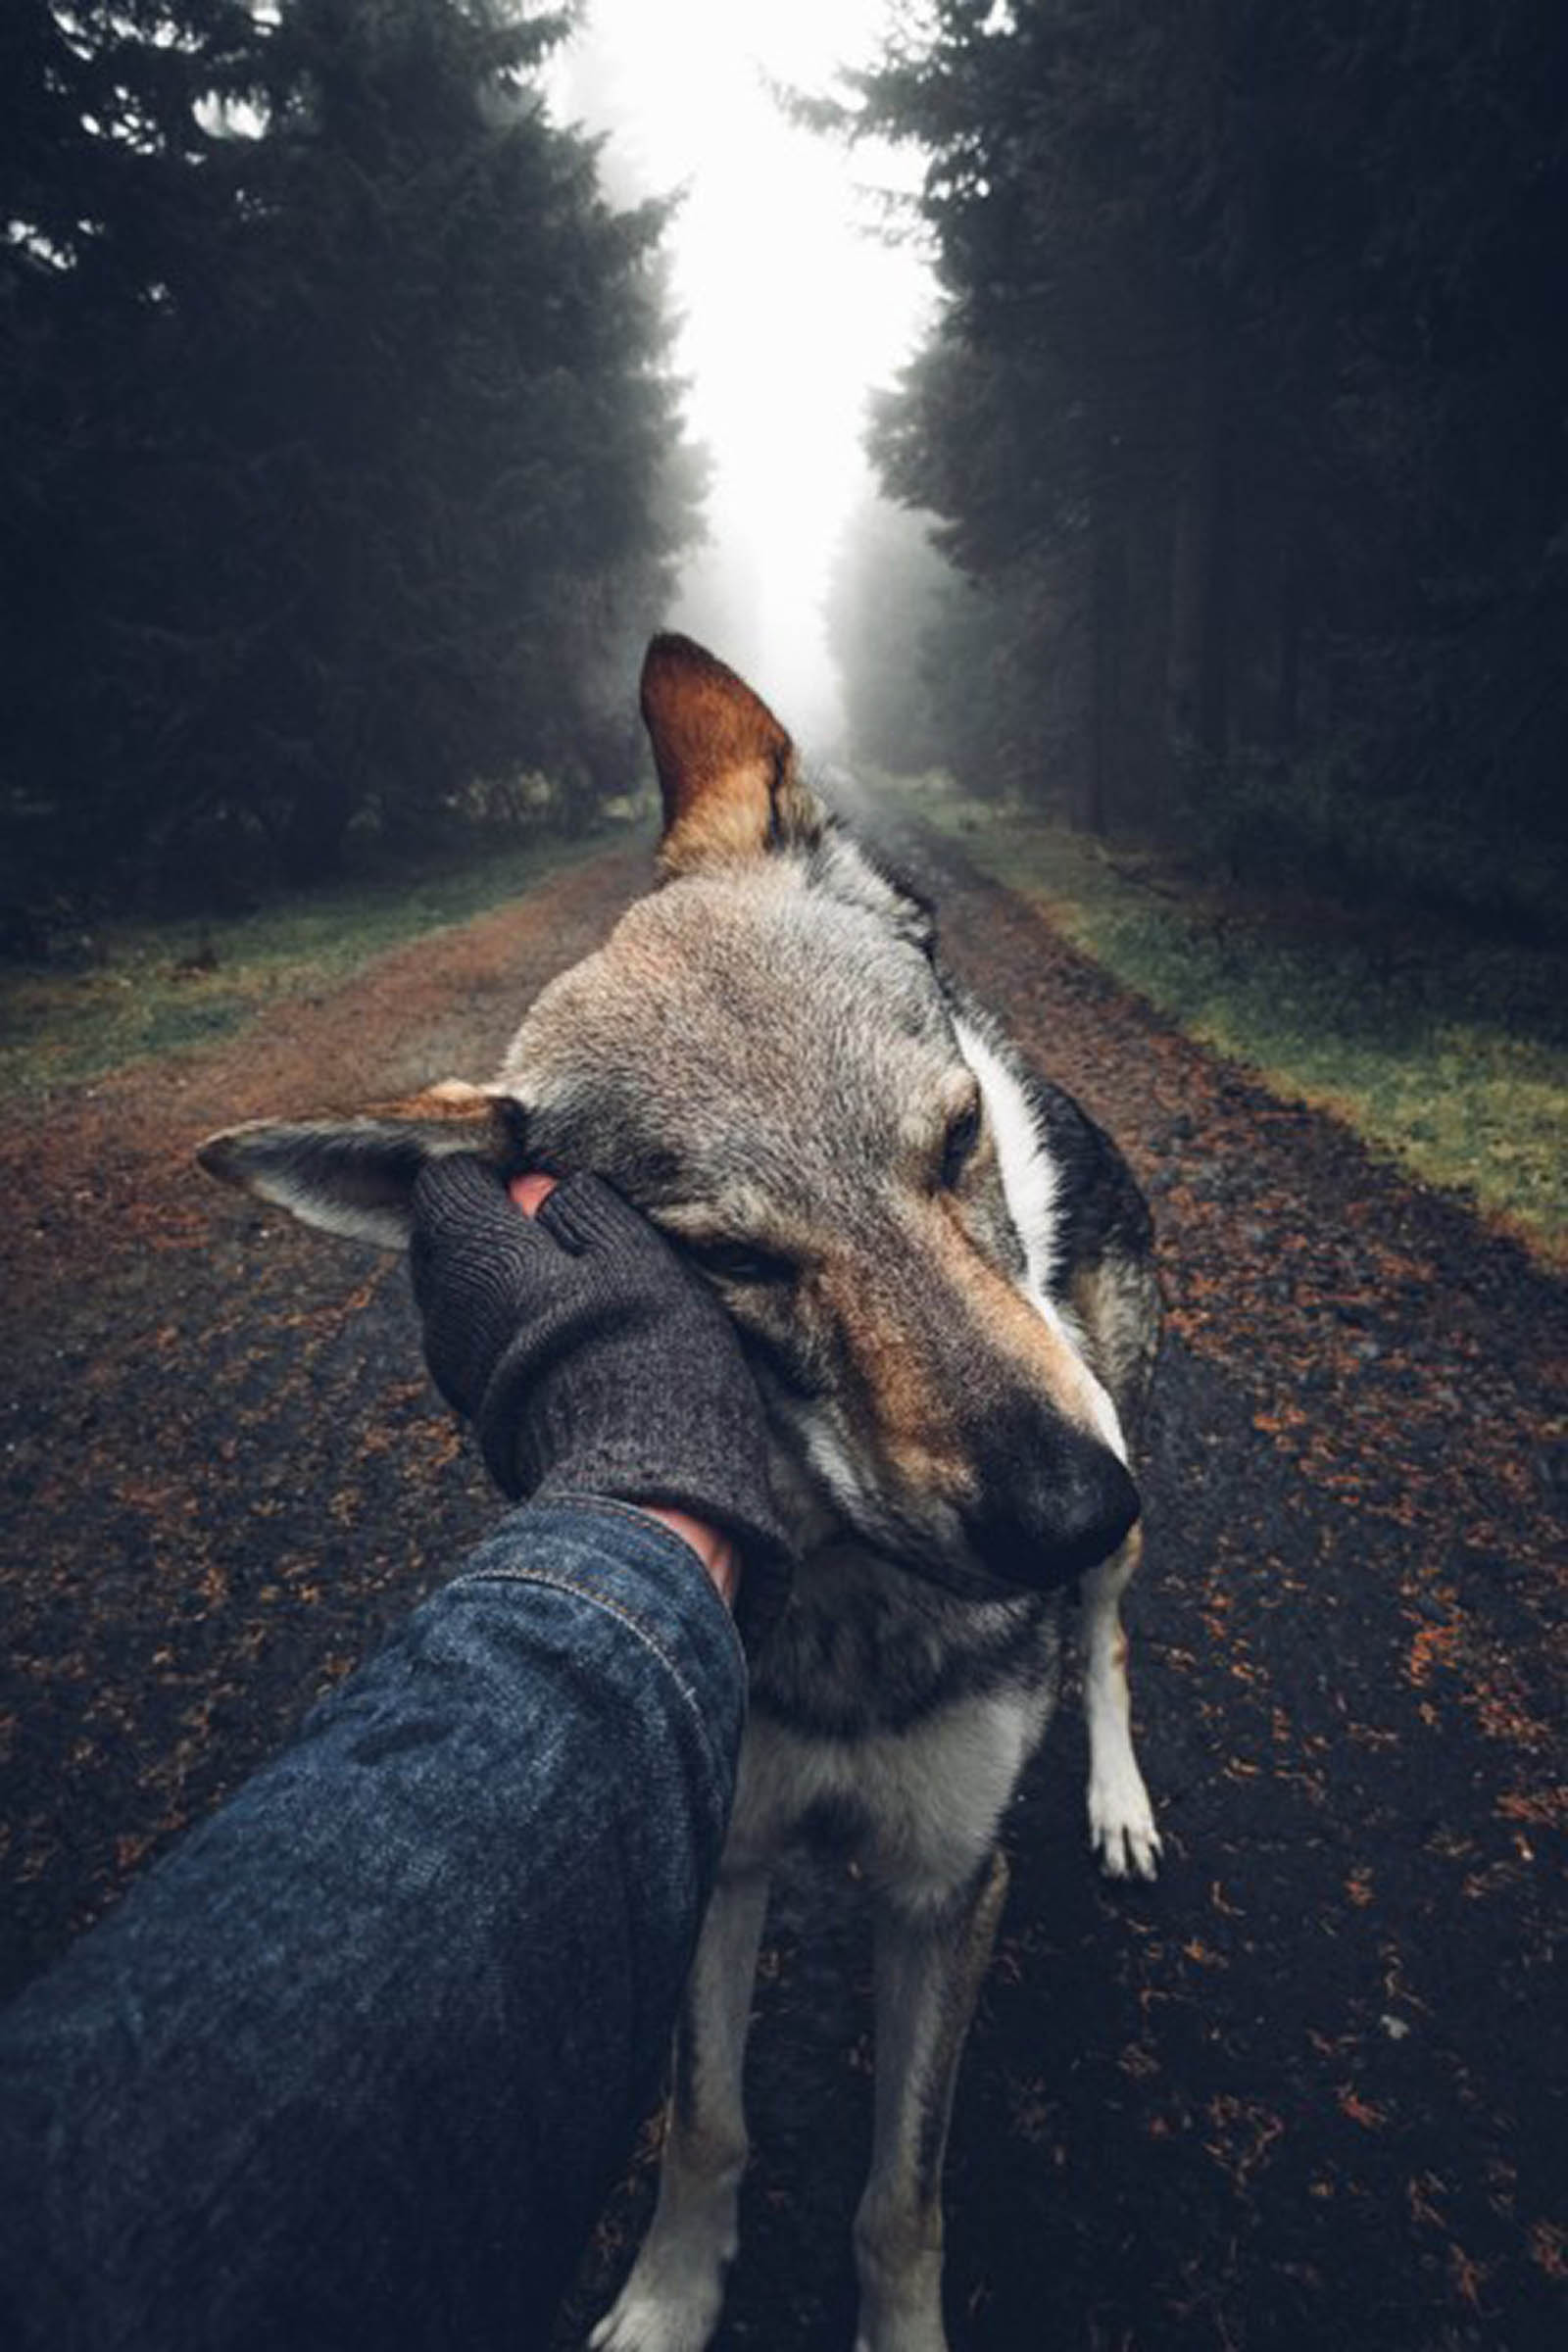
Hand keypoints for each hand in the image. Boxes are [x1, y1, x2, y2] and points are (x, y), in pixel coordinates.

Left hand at [409, 1159, 793, 1646]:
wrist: (636, 1486)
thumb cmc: (643, 1353)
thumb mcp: (634, 1256)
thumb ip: (582, 1209)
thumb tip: (538, 1184)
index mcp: (477, 1255)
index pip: (445, 1184)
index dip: (492, 1175)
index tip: (543, 1187)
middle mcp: (447, 1309)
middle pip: (443, 1241)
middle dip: (488, 1227)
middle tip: (560, 1237)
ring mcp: (455, 1367)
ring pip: (457, 1297)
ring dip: (499, 1283)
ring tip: (569, 1293)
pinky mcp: (477, 1411)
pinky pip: (477, 1345)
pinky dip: (507, 1332)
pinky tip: (563, 1345)